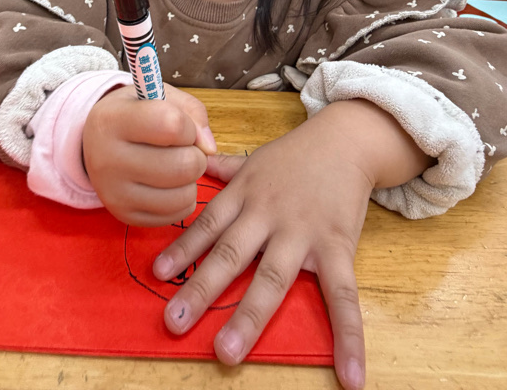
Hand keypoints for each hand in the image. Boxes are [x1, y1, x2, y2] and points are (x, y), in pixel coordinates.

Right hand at [83, 83, 216, 226]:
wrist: (95, 144)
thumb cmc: (135, 115)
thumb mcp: (159, 97)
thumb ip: (191, 111)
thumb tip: (209, 148)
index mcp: (111, 120)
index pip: (172, 124)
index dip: (189, 126)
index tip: (181, 127)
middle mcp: (106, 159)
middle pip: (182, 165)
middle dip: (196, 155)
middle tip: (184, 149)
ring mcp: (113, 192)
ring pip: (183, 194)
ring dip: (191, 179)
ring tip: (176, 166)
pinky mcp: (124, 215)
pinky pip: (177, 213)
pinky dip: (183, 198)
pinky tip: (169, 184)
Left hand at [152, 101, 422, 389]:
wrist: (347, 139)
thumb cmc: (297, 154)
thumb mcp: (255, 158)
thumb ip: (224, 168)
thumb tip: (193, 165)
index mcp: (245, 194)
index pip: (207, 224)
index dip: (182, 248)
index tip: (157, 274)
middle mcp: (268, 215)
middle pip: (230, 254)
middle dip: (201, 289)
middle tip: (174, 322)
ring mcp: (302, 233)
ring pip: (272, 278)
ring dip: (249, 317)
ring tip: (226, 352)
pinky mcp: (336, 246)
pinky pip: (342, 294)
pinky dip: (348, 335)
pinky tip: (349, 373)